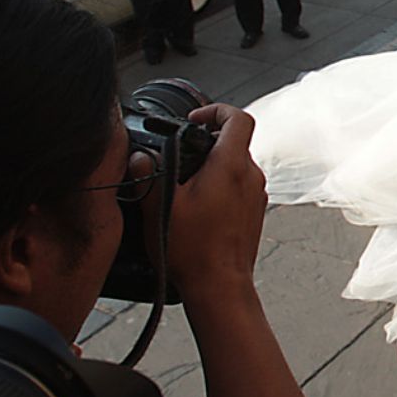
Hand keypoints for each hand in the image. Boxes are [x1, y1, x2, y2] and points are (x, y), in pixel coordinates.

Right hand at [141, 104, 268, 306]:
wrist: (219, 287)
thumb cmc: (192, 249)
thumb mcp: (158, 207)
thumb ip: (147, 175)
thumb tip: (140, 158)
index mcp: (231, 165)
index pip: (238, 118)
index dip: (216, 110)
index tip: (194, 119)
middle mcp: (251, 176)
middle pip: (235, 142)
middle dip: (207, 142)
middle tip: (180, 154)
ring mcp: (256, 196)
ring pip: (237, 166)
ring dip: (213, 166)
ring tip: (184, 184)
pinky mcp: (255, 213)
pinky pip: (239, 187)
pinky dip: (221, 187)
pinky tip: (197, 206)